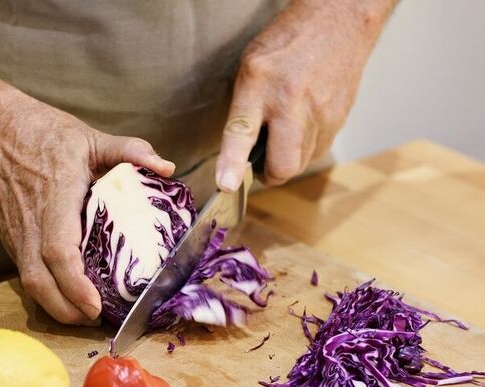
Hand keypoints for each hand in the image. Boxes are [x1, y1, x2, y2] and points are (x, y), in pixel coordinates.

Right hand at [0, 98, 175, 324]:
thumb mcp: (90, 137)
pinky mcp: (12, 241)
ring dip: (57, 308)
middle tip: (97, 321)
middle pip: (40, 283)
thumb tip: (167, 167)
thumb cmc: (44, 135)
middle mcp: (30, 225)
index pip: (59, 252)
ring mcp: (17, 236)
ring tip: (87, 316)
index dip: (75, 284)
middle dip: (67, 311)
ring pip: (31, 285)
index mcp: (54, 200)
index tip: (95, 306)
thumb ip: (130, 150)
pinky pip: (28, 276)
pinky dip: (48, 294)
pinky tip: (70, 299)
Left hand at [215, 0, 392, 189]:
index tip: (227, 184)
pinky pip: (318, 151)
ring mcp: (321, 113)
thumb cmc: (286, 45)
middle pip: (283, 164)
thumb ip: (242, 111)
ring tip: (281, 136)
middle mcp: (292, 101)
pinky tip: (301, 126)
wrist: (339, 21)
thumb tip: (236, 156)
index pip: (242, 132)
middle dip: (270, 174)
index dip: (233, 162)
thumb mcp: (250, 69)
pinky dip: (305, 148)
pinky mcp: (339, 119)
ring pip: (301, 163)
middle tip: (261, 163)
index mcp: (260, 84)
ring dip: (288, 160)